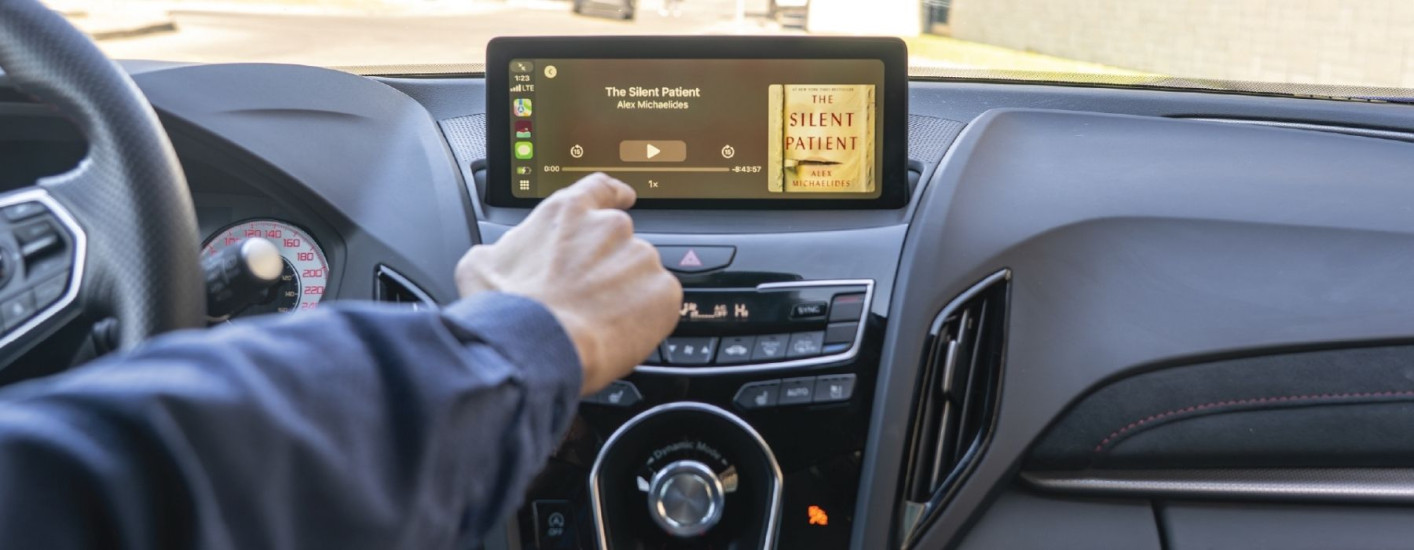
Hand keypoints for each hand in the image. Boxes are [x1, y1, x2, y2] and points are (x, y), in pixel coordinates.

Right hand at [455, 174, 681, 394]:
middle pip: (619, 244)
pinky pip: (659, 303)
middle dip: (608, 269)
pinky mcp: (663, 291)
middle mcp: (609, 227)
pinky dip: (646, 318)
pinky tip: (618, 333)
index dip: (612, 194)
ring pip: (640, 276)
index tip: (623, 197)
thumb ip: (503, 249)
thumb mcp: (480, 266)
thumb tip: (494, 256)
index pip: (599, 189)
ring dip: (627, 294)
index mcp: (567, 213)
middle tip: (588, 300)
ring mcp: (639, 257)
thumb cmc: (510, 310)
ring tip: (598, 322)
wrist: (538, 346)